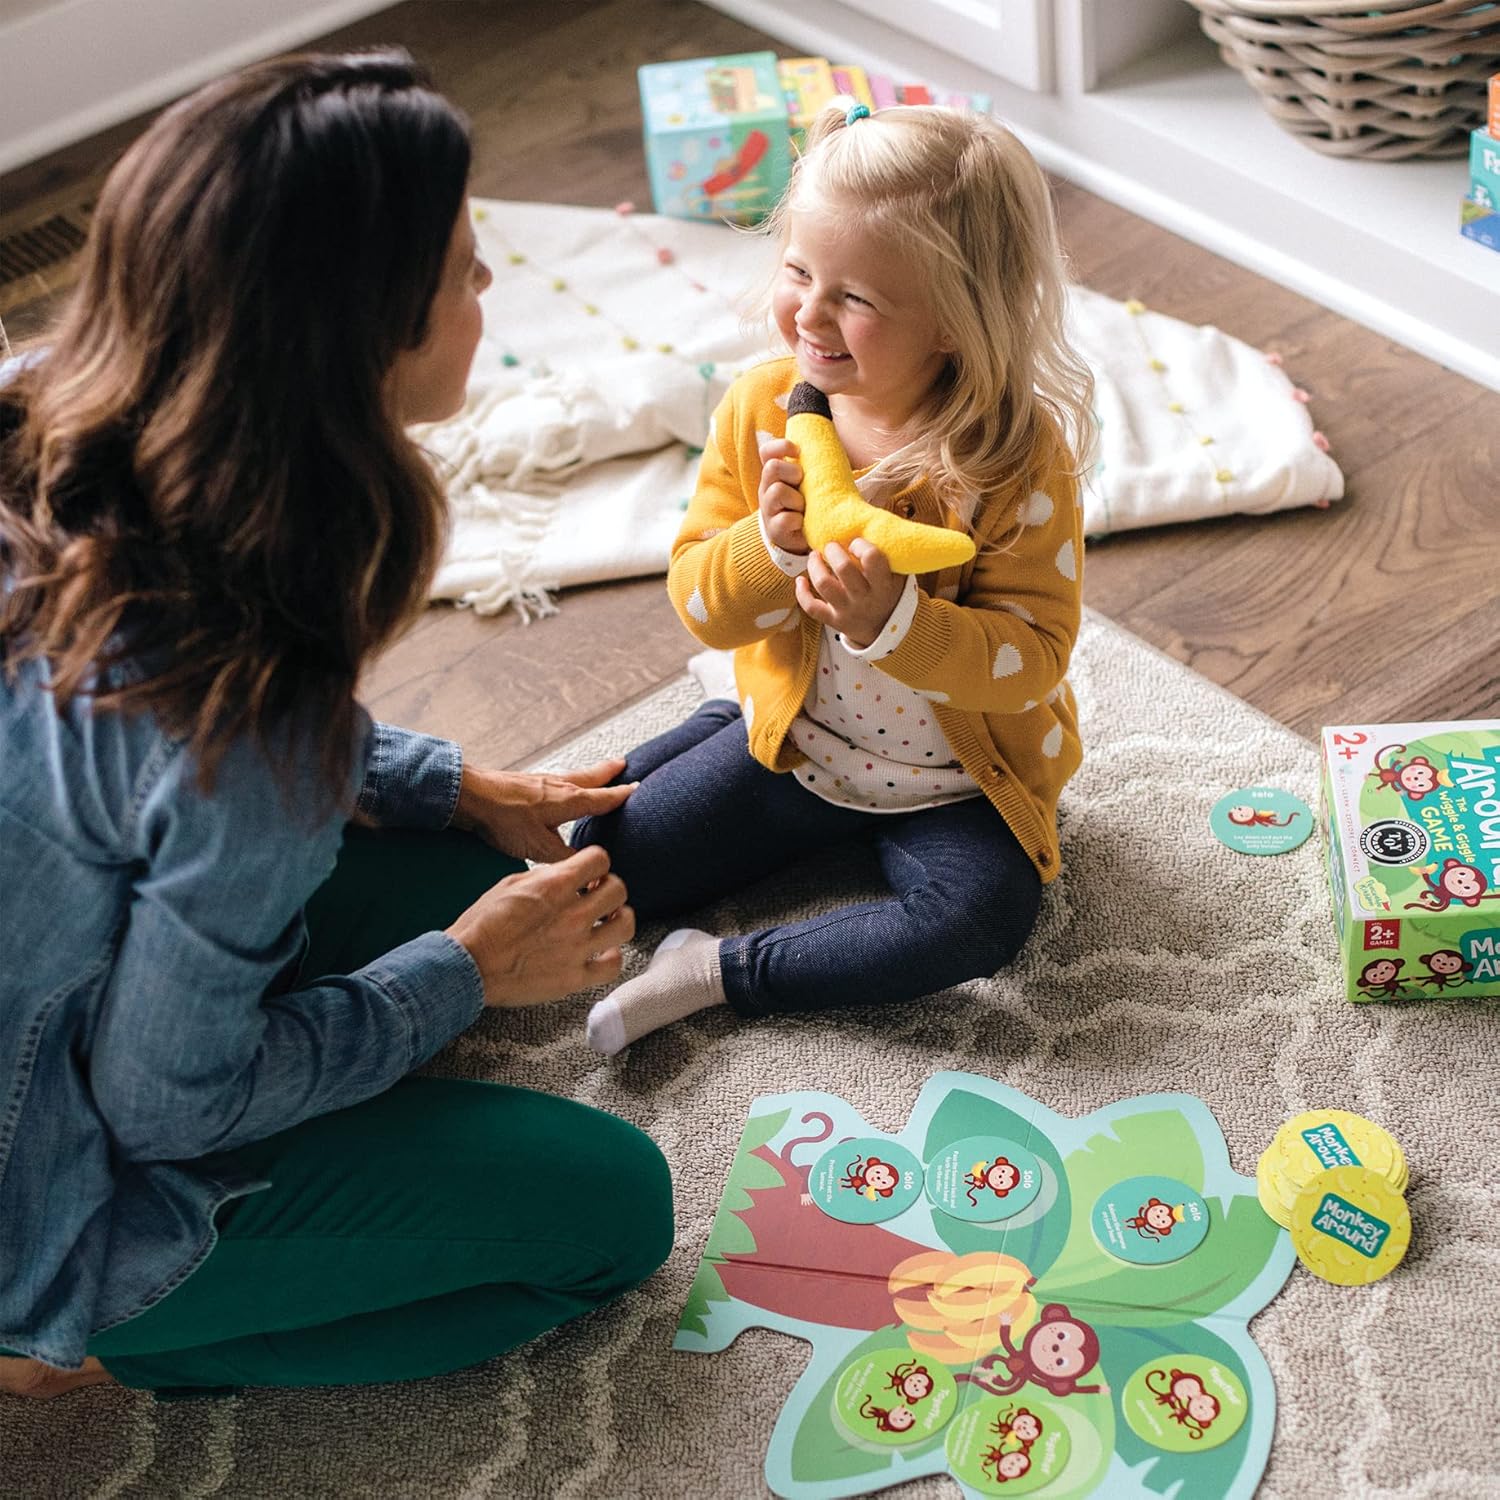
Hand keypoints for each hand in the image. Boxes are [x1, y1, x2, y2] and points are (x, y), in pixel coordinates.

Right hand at [447, 845, 634, 1006]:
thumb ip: (545, 877)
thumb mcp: (510, 884)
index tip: (590, 874)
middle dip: (609, 889)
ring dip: (618, 919)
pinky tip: (600, 952)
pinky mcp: (574, 977)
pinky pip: (613, 964)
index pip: (600, 860)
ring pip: (626, 925)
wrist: (466, 966)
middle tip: (598, 897)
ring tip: (607, 922)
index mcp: (554, 886)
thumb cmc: (481, 924)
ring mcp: (576, 948)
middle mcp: (572, 914)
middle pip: (619, 890)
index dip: (597, 865)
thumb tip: (566, 874)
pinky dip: (611, 956)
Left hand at [452, 759, 634, 861]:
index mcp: (570, 800)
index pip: (605, 798)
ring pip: (575, 775)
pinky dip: (568, 780)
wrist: (471, 797)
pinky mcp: (527, 782)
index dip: (623, 795)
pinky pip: (558, 779)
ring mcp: (543, 781)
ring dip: (590, 773)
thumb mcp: (540, 849)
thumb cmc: (504, 819)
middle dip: (609, 772)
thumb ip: (568, 860)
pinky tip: (559, 787)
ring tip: (598, 772)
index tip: (638, 789)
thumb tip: (590, 870)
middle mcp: (561, 786)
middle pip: (592, 777)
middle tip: (623, 764)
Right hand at [757, 435, 807, 553]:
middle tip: (802, 482)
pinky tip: (803, 523)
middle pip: (772, 468)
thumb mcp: (807, 483)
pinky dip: (798, 520)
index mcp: (775, 475)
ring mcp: (768, 509)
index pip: (767, 452)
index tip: (797, 450)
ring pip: (777, 491)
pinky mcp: (775, 529)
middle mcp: (767, 489)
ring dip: (796, 498)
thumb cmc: (807, 504)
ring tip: (803, 507)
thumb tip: (829, 439)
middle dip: (792, 472)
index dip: (781, 446)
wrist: (801, 538)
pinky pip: (786, 519)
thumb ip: (811, 466)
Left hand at [795, 538, 902, 649]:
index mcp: (884, 584)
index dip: (861, 545)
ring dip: (815, 566)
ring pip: (824, 584)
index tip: (855, 542)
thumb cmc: (887, 592)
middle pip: (844, 569)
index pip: (872, 558)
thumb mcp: (897, 574)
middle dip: (833, 551)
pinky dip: (802, 593)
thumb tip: (876, 519)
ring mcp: (847, 610)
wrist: (882, 627)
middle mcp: (865, 598)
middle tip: (831, 545)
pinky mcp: (833, 620)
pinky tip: (801, 580)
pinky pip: (812, 607)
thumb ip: (889, 551)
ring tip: (814, 556)